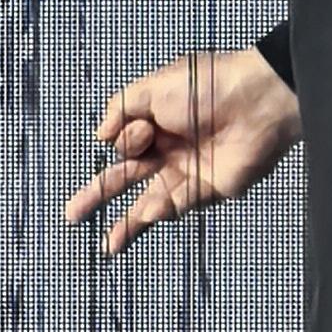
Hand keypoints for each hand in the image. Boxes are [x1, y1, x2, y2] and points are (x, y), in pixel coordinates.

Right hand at [64, 43, 302, 258]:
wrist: (258, 104)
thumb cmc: (210, 85)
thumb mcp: (153, 87)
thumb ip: (120, 109)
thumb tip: (99, 136)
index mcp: (156, 120)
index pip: (123, 143)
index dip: (125, 141)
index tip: (141, 133)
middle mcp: (169, 147)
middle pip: (125, 178)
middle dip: (97, 195)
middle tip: (72, 214)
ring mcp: (186, 170)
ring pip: (148, 202)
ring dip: (127, 224)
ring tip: (107, 245)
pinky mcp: (206, 189)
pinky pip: (175, 205)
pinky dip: (159, 210)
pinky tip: (145, 216)